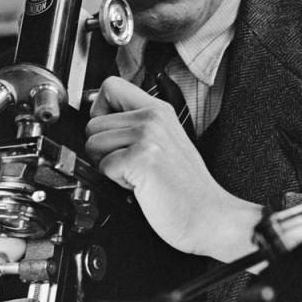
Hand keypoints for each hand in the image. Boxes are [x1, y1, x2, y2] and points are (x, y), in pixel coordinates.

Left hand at [85, 76, 261, 260]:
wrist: (209, 215)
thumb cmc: (186, 187)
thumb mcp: (164, 141)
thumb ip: (136, 124)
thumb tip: (96, 119)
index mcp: (159, 110)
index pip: (110, 86)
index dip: (100, 110)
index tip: (111, 132)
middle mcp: (153, 117)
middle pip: (93, 122)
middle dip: (102, 148)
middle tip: (130, 164)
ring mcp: (148, 136)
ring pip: (93, 144)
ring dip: (108, 165)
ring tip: (136, 174)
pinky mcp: (141, 159)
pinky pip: (103, 166)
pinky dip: (116, 182)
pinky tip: (140, 185)